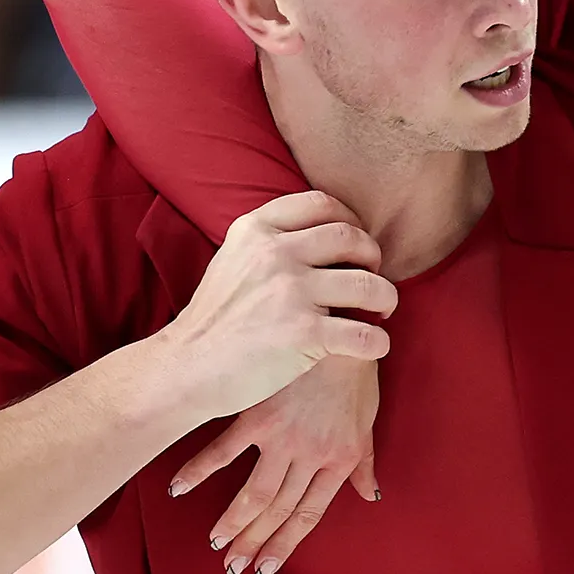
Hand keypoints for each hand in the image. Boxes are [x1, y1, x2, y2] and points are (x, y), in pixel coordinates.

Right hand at [154, 191, 395, 424]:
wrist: (186, 369)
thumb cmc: (214, 320)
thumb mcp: (232, 259)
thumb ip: (269, 240)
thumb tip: (320, 231)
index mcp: (256, 230)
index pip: (321, 204)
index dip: (350, 219)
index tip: (356, 242)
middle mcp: (275, 254)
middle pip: (351, 238)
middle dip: (373, 256)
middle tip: (373, 276)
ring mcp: (290, 293)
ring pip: (368, 284)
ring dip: (386, 297)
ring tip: (383, 310)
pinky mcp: (303, 334)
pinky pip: (364, 333)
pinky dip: (378, 342)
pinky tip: (375, 347)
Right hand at [170, 356, 380, 573]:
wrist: (341, 324)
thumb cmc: (356, 369)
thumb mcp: (368, 418)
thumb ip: (365, 461)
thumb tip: (369, 494)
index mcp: (339, 459)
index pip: (310, 513)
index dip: (287, 543)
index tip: (266, 568)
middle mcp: (310, 455)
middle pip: (279, 511)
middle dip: (255, 543)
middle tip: (233, 568)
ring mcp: (282, 437)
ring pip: (254, 493)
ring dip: (231, 523)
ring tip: (215, 544)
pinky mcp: (257, 413)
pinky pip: (224, 451)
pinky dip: (199, 471)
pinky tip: (179, 488)